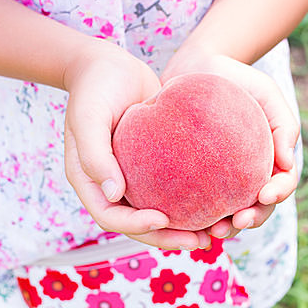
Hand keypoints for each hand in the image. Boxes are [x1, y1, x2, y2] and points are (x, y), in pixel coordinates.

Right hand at [63, 41, 211, 249]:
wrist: (108, 65)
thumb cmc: (95, 87)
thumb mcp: (88, 115)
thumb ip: (95, 155)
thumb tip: (115, 194)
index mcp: (91, 183)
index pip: (111, 217)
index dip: (136, 226)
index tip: (164, 219)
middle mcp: (112, 186)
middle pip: (139, 224)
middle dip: (168, 238)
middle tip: (200, 242)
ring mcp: (133, 177)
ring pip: (158, 212)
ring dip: (184, 227)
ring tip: (215, 232)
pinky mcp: (153, 165)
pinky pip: (173, 189)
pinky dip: (192, 199)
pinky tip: (218, 200)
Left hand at [161, 50, 299, 238]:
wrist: (196, 69)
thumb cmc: (236, 79)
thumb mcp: (266, 92)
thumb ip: (283, 124)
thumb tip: (288, 162)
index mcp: (272, 158)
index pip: (283, 182)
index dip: (278, 193)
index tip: (264, 194)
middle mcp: (250, 173)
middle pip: (259, 206)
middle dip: (252, 219)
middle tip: (236, 222)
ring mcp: (224, 179)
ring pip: (231, 212)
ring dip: (226, 227)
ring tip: (213, 232)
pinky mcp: (197, 179)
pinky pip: (199, 202)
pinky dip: (198, 217)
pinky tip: (188, 222)